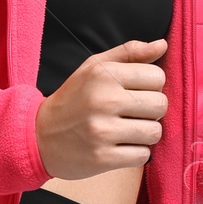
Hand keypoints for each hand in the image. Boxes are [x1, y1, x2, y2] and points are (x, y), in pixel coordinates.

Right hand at [34, 39, 168, 177]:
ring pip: (154, 132)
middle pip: (160, 105)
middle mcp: (103, 100)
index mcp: (104, 74)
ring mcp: (102, 131)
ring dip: (145, 134)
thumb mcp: (94, 67)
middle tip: (133, 114)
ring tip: (127, 131)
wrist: (39, 136)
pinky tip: (120, 147)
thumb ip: (130, 54)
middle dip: (151, 111)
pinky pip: (142, 156)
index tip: (135, 92)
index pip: (157, 77)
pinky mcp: (102, 158)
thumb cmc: (73, 99)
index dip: (151, 86)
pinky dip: (135, 153)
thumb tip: (163, 46)